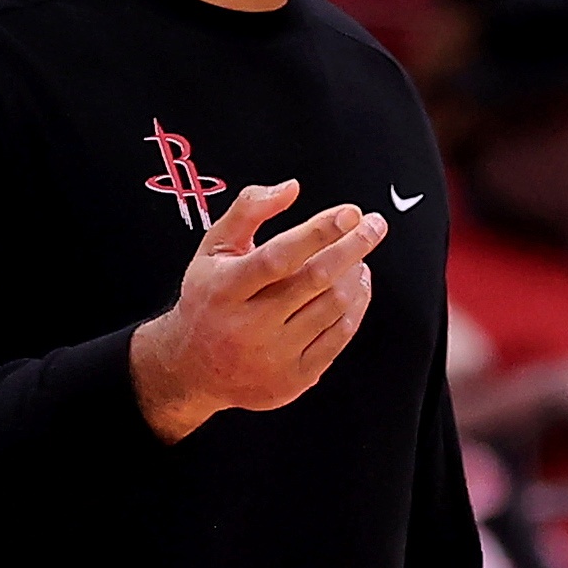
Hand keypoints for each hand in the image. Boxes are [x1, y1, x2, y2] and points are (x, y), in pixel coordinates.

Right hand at [130, 180, 386, 441]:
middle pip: (314, 281)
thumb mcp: (213, 248)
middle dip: (352, 247)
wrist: (193, 369)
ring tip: (359, 256)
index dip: (318, 232)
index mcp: (225, 289)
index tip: (349, 212)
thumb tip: (291, 188)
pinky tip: (358, 287)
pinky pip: (338, 338)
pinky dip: (356, 307)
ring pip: (332, 308)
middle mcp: (247, 326)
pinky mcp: (293, 379)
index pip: (278, 257)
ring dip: (355, 275)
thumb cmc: (209, 298)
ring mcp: (272, 356)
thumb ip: (248, 210)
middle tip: (374, 225)